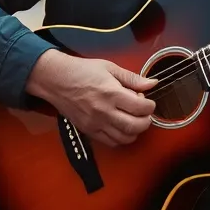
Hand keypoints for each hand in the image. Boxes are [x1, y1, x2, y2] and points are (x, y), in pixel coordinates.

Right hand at [24, 50, 157, 146]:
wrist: (56, 80)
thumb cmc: (83, 70)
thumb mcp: (110, 68)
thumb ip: (132, 78)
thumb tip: (153, 83)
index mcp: (112, 93)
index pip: (140, 108)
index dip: (150, 106)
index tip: (148, 101)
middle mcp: (104, 111)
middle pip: (135, 126)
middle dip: (146, 121)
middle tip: (144, 113)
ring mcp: (96, 123)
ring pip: (124, 138)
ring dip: (135, 131)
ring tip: (134, 120)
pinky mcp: (88, 131)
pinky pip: (111, 142)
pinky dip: (121, 138)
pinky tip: (121, 127)